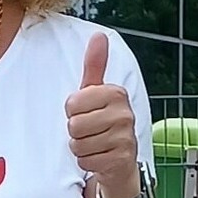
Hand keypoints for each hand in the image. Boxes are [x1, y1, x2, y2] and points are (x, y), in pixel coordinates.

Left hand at [65, 32, 138, 197]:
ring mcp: (125, 138)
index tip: (86, 112)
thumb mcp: (95, 93)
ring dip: (80, 147)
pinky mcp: (122, 160)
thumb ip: (94, 65)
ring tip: (94, 144)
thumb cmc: (102, 122)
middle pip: (74, 125)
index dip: (72, 111)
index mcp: (116, 94)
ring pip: (78, 144)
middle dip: (75, 131)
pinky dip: (87, 162)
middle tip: (90, 131)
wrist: (120, 160)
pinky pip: (86, 161)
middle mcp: (125, 114)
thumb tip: (99, 35)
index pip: (72, 104)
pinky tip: (99, 157)